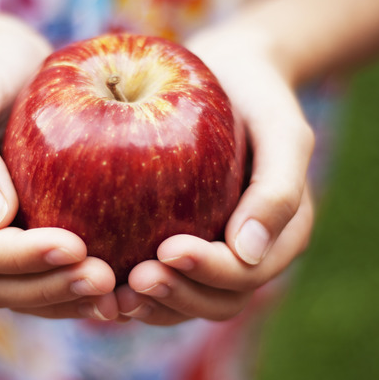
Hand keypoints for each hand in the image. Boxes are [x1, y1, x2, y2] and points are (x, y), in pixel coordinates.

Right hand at [0, 22, 117, 320]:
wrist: (6, 65)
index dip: (21, 259)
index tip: (74, 248)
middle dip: (50, 290)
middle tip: (105, 281)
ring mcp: (0, 234)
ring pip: (26, 291)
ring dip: (68, 299)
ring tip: (118, 293)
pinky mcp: (33, 229)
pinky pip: (53, 270)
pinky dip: (81, 284)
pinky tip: (124, 280)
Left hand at [116, 26, 314, 324]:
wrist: (229, 75)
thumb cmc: (257, 96)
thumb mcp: (279, 130)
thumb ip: (277, 188)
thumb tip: (246, 252)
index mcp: (281, 237)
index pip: (246, 273)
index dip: (209, 272)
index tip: (168, 249)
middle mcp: (247, 254)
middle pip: (216, 302)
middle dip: (177, 297)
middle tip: (135, 279)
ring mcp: (212, 252)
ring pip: (184, 302)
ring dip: (152, 304)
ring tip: (114, 291)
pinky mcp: (176, 241)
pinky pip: (157, 277)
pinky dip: (130, 286)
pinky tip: (97, 274)